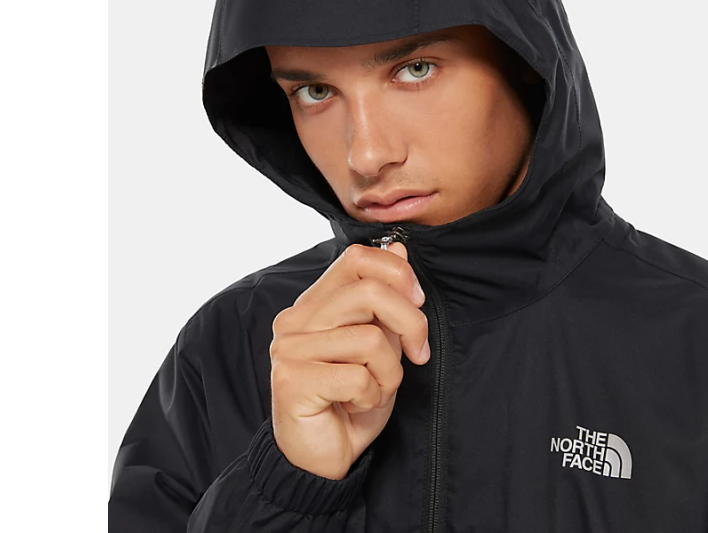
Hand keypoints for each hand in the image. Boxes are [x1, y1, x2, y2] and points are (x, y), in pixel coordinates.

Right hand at [269, 242, 429, 479]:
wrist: (322, 459)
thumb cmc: (351, 400)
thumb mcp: (380, 345)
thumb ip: (385, 300)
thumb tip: (400, 248)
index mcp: (314, 304)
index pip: (357, 258)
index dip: (398, 273)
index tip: (418, 302)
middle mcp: (295, 320)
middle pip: (370, 292)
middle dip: (410, 323)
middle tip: (418, 353)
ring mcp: (289, 349)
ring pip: (370, 339)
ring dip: (389, 372)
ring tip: (375, 389)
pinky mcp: (292, 380)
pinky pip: (358, 376)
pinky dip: (372, 395)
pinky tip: (355, 405)